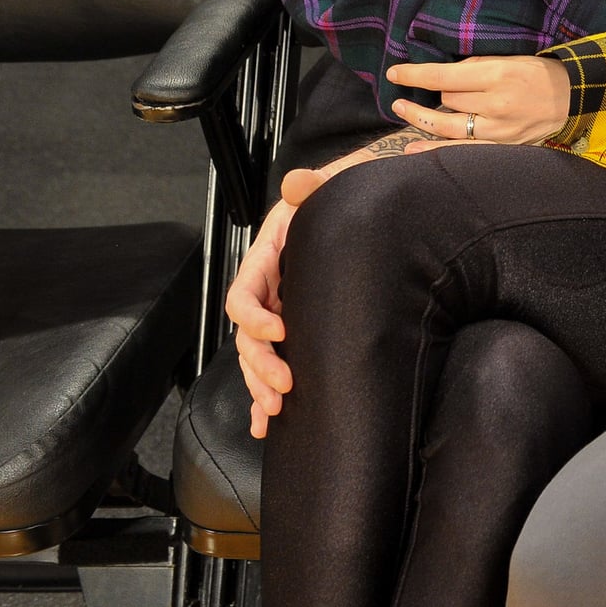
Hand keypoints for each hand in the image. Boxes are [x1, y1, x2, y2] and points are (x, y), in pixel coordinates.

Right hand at [224, 140, 402, 437]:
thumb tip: (297, 182)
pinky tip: (264, 424)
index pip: (244, 294)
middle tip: (285, 385)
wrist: (361, 208)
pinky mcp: (296, 330)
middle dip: (260, 364)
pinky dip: (263, 395)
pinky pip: (273, 364)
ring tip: (274, 408)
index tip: (280, 331)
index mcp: (267, 259)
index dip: (254, 317)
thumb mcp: (326, 189)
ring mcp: (280, 312)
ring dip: (259, 385)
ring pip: (256, 356)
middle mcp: (269, 290)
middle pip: (247, 335)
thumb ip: (311, 186)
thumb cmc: (340, 199)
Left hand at [387, 55, 570, 145]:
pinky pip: (463, 150)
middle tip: (417, 92)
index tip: (395, 72)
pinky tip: (413, 151)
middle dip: (432, 94)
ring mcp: (499, 130)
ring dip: (421, 119)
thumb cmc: (539, 73)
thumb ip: (475, 67)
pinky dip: (436, 151)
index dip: (415, 75)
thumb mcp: (509, 59)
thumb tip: (441, 76)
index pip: (444, 77)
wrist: (575, 97)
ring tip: (402, 110)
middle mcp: (496, 104)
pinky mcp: (503, 146)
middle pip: (447, 100)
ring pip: (448, 126)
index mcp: (498, 75)